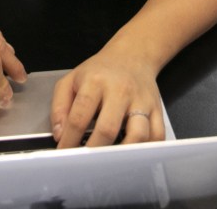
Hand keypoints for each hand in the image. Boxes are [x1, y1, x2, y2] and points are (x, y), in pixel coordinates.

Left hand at [50, 51, 164, 148]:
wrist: (132, 56)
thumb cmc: (99, 71)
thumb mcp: (71, 80)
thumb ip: (59, 106)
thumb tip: (60, 134)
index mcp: (95, 82)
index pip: (80, 116)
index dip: (70, 139)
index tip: (65, 152)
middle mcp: (120, 91)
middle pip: (108, 128)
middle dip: (94, 150)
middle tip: (86, 161)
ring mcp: (141, 101)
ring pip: (138, 134)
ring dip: (123, 152)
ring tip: (110, 159)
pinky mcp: (157, 109)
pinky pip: (157, 136)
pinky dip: (146, 149)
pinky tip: (132, 153)